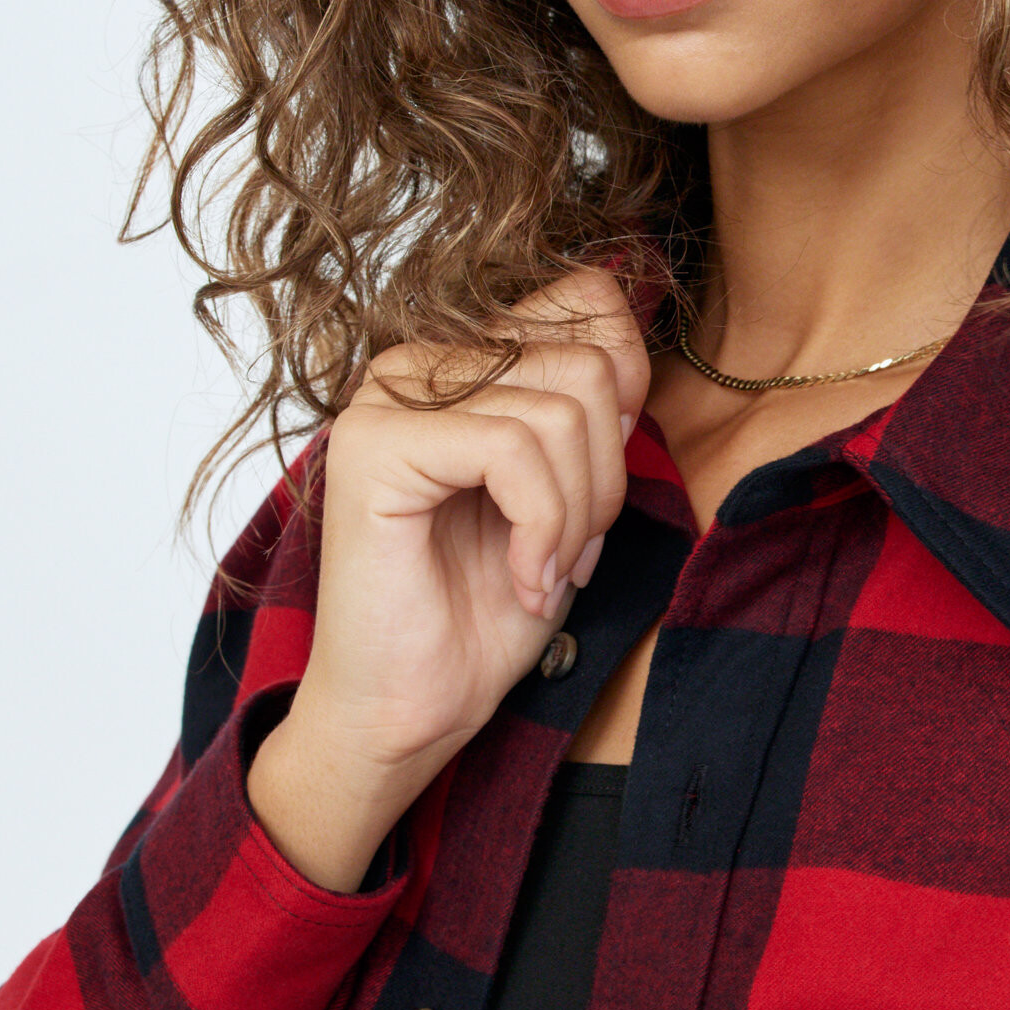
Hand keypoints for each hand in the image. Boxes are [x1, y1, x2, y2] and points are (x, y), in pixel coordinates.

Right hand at [246, 266, 649, 889]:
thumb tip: (631, 336)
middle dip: (604, 476)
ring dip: (576, 513)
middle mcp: (418, 364)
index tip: (599, 481)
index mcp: (463, 362)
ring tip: (542, 568)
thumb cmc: (483, 611)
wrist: (411, 710)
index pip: (587, 299)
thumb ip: (591, 409)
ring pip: (562, 411)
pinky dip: (543, 529)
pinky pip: (514, 449)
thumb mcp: (570, 493)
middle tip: (567, 549)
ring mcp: (390, 397)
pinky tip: (523, 580)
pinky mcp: (378, 443)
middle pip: (587, 362)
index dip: (628, 384)